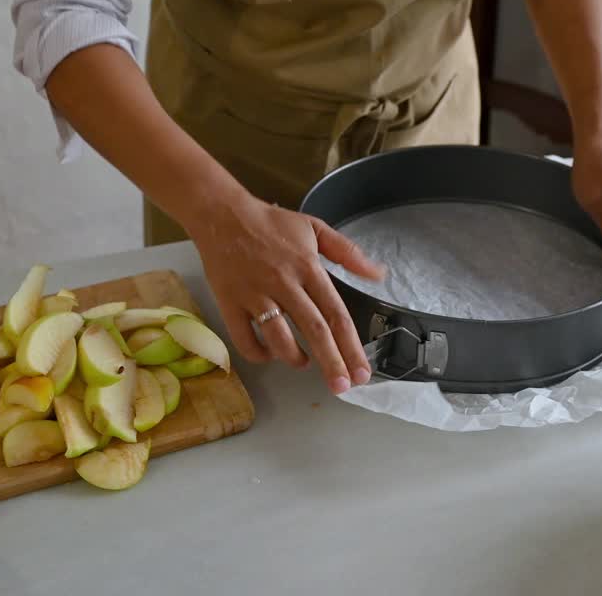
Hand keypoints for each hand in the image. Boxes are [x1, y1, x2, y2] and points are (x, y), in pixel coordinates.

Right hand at [185, 197, 383, 394]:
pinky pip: (244, 338)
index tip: (362, 371)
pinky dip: (258, 354)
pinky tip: (270, 355)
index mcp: (308, 267)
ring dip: (294, 358)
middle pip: (314, 330)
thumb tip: (378, 274)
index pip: (336, 314)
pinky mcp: (230, 302)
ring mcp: (255, 294)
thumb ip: (348, 252)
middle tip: (342, 387)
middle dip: (332, 363)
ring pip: (278, 337)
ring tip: (305, 363)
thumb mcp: (315, 228)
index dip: (351, 346)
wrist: (222, 215)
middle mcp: (284, 283)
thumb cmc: (271, 223)